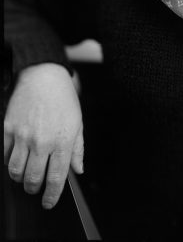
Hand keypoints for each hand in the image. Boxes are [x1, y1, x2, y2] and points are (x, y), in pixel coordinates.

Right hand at [4, 63, 83, 208]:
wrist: (44, 76)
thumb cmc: (63, 98)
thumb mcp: (78, 123)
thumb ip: (78, 149)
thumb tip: (78, 169)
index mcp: (62, 141)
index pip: (55, 179)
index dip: (51, 196)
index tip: (49, 203)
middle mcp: (42, 141)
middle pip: (33, 179)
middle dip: (34, 189)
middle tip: (36, 188)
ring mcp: (23, 136)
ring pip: (15, 171)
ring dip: (20, 178)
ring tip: (25, 175)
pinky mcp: (8, 128)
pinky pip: (4, 155)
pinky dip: (9, 162)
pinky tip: (16, 158)